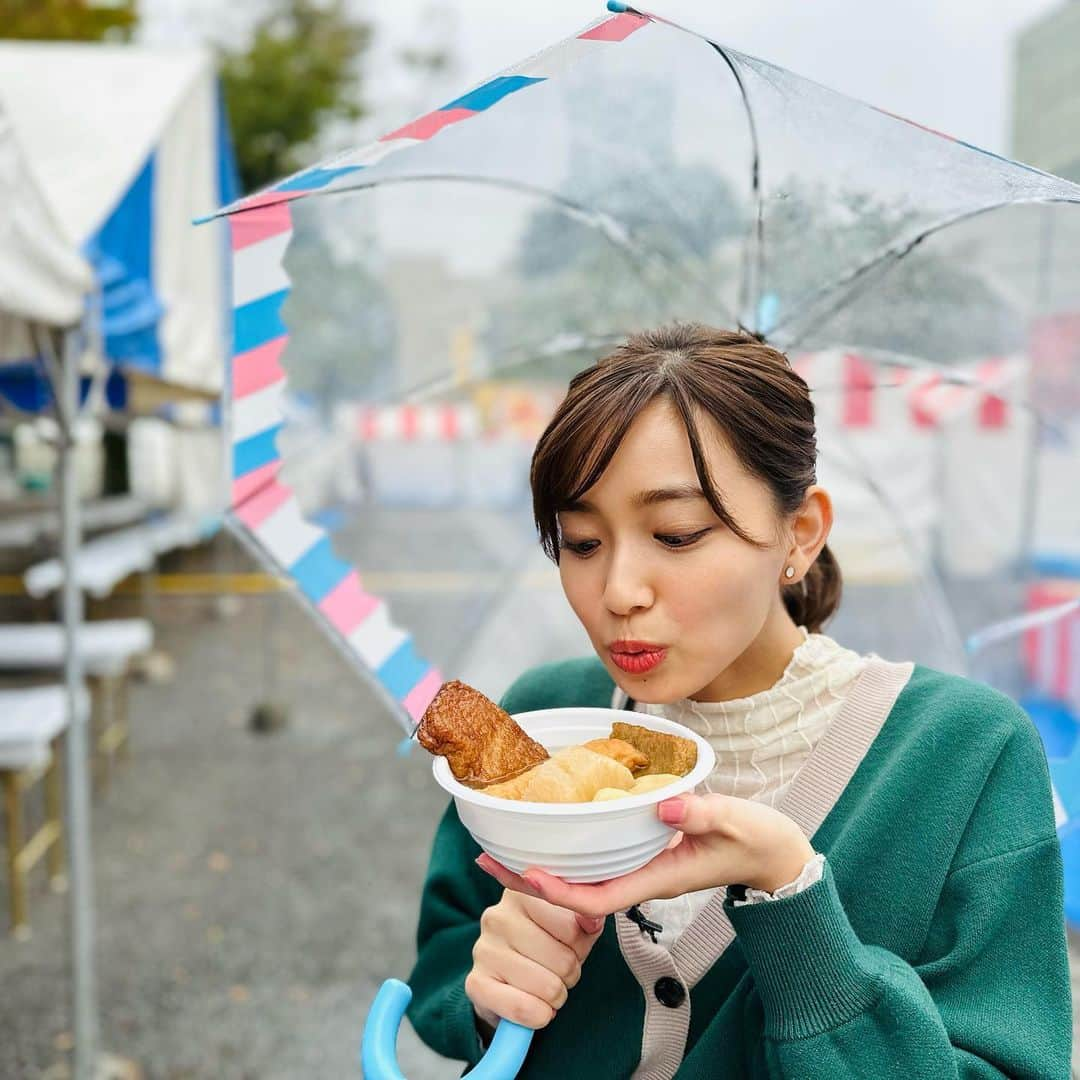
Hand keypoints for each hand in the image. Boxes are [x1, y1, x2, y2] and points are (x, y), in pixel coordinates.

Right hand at [465, 887, 606, 1031]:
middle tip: (558, 970)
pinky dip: (539, 1016)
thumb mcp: (571, 927)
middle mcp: (498, 914)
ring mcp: (483, 948)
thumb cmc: (546, 945)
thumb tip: (592, 920)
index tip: (570, 945)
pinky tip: (534, 1005)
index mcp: (523, 892)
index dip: (581, 946)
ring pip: (548, 987)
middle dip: (570, 973)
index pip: (573, 927)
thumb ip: (585, 919)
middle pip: (563, 960)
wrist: (508, 979)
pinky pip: (524, 1009)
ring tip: (546, 985)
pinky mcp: (475, 983)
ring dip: (557, 996)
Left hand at [475, 793, 814, 918]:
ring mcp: (643, 867)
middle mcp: (642, 877)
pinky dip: (569, 848)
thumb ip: (698, 811)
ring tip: (500, 845)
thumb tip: (660, 805)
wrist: (774, 854)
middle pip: (576, 891)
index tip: (524, 874)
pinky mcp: (646, 853)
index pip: (597, 898)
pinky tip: (552, 831)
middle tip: (484, 857)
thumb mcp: (733, 821)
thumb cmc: (756, 839)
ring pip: (582, 876)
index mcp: (658, 878)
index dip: (558, 893)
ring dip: (541, 864)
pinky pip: (598, 859)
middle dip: (529, 881)